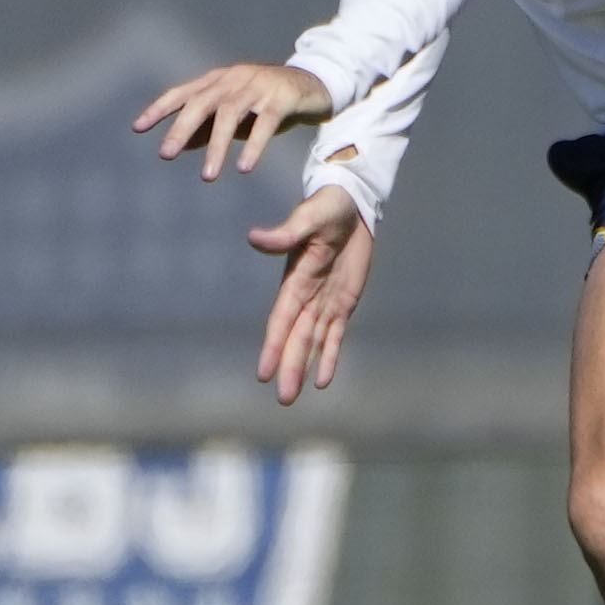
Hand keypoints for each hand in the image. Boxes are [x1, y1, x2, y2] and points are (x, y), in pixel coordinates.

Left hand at [134, 62, 333, 180]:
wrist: (319, 84)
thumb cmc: (272, 101)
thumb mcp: (239, 114)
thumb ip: (211, 126)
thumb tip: (179, 144)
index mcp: (220, 80)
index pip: (184, 93)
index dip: (160, 109)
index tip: (138, 128)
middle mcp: (235, 79)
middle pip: (202, 102)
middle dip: (181, 129)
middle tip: (165, 155)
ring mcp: (259, 86)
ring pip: (230, 114)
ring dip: (216, 147)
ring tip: (208, 175)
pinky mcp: (283, 97)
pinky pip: (265, 123)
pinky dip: (253, 146)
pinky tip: (244, 167)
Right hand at [249, 186, 373, 404]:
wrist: (350, 204)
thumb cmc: (327, 207)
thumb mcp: (309, 218)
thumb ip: (285, 233)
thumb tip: (254, 238)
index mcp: (296, 280)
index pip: (282, 320)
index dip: (274, 346)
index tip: (263, 373)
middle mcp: (306, 296)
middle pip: (296, 339)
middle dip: (289, 368)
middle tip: (282, 400)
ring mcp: (325, 301)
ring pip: (312, 342)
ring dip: (302, 368)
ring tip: (290, 397)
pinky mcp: (343, 302)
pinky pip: (335, 334)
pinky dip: (328, 356)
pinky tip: (322, 380)